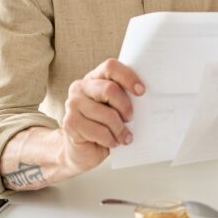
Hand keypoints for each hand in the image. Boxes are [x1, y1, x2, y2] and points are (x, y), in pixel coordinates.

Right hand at [60, 58, 144, 174]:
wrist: (82, 150)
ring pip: (107, 114)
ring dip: (120, 129)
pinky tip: (112, 142)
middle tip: (130, 118)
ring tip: (124, 137)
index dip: (128, 77)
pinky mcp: (70, 123)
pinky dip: (110, 140)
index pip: (111, 67)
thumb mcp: (116, 108)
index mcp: (94, 77)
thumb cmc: (104, 125)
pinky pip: (99, 131)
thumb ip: (124, 97)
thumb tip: (147, 96)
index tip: (141, 91)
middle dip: (125, 106)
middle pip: (109, 89)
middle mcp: (80, 87)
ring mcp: (73, 104)